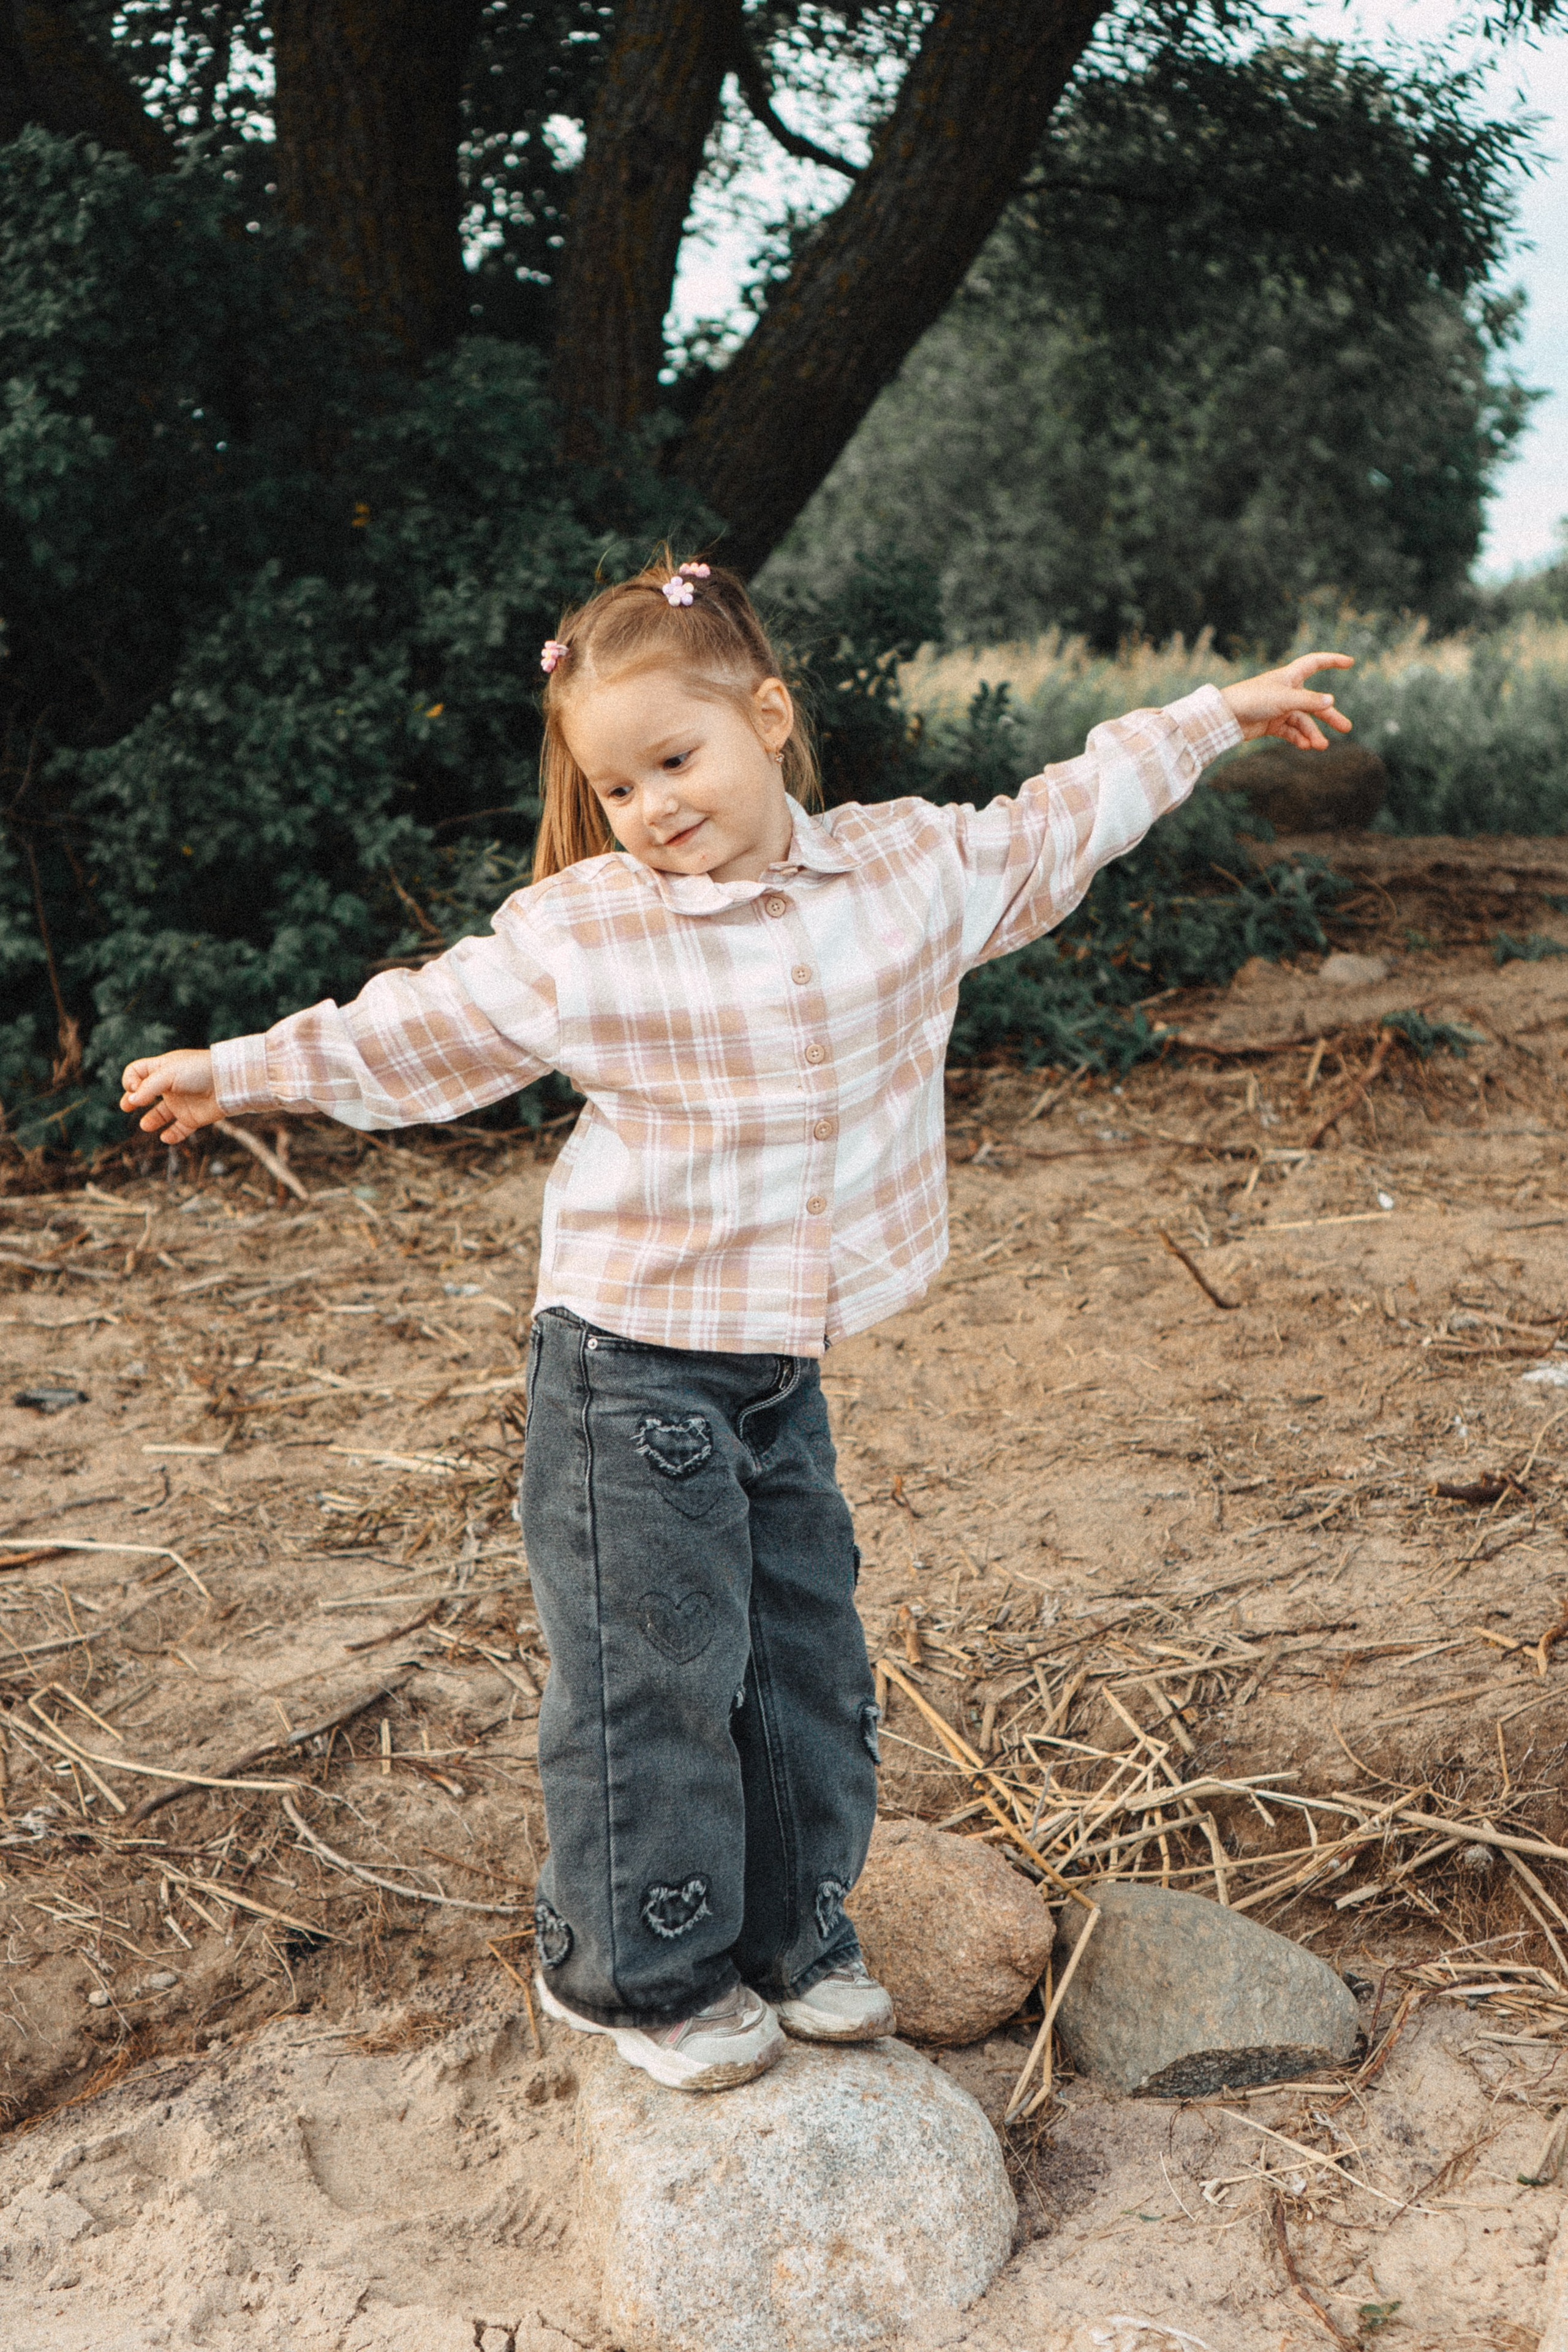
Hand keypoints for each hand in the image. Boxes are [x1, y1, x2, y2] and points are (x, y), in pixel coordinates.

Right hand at [120, 1049, 220, 1144]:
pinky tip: (165, 1137)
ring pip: (160, 1114)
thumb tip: (131, 1100)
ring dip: (151, 1121)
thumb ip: (148, 1087)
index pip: (137, 1071)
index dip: (130, 1080)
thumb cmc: (198, 1071)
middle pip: (145, 1094)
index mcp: (163, 1068)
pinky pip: (179, 1130)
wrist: (229, 1082)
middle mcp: (170, 1086)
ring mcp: (181, 1102)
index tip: (137, 1087)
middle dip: (133, 1100)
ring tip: (145, 1125)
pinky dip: (172, 1136)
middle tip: (126, 1106)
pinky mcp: (193, 1118)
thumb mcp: (168, 1073)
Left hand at [1221, 652, 1354, 747]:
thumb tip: (1331, 701)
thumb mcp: (1285, 699)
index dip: (1332, 661)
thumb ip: (1309, 701)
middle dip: (1330, 715)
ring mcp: (1280, 708)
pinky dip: (1298, 738)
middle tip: (1346, 728)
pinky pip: (1290, 732)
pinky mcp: (1271, 724)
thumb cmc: (1253, 700)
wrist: (1225, 716)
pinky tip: (1305, 746)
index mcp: (1290, 677)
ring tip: (1321, 746)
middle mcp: (1287, 691)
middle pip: (1315, 702)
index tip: (1350, 663)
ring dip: (1312, 733)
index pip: (1315, 663)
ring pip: (1303, 721)